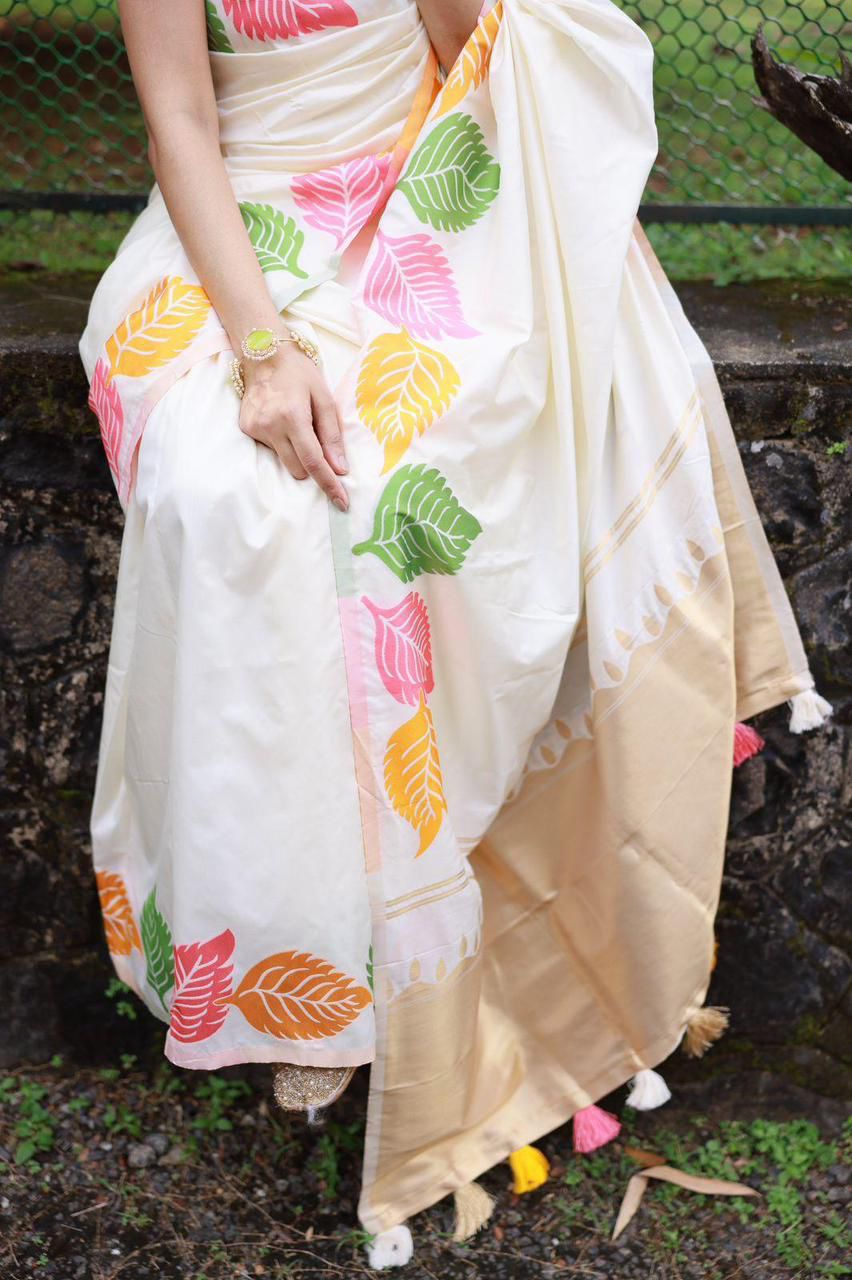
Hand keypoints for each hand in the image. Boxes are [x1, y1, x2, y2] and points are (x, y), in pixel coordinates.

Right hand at [238, 344, 349, 510]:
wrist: (263, 353)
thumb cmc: (300, 373)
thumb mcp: (324, 398)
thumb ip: (332, 435)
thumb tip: (340, 469)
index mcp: (293, 417)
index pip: (314, 462)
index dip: (329, 484)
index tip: (342, 502)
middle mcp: (270, 426)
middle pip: (298, 470)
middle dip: (311, 464)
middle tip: (314, 437)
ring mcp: (254, 429)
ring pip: (283, 461)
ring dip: (294, 451)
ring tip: (294, 422)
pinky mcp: (246, 429)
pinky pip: (270, 449)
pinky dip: (280, 441)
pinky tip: (279, 419)